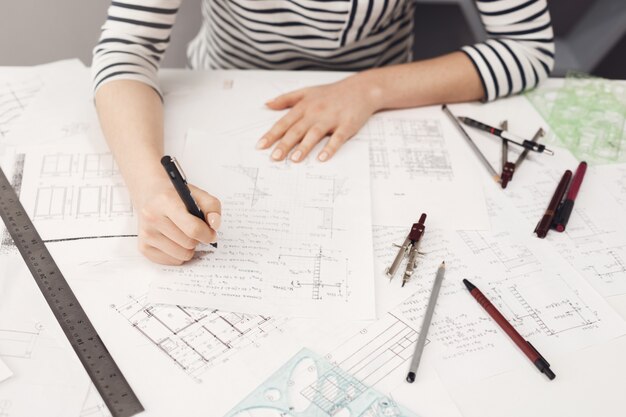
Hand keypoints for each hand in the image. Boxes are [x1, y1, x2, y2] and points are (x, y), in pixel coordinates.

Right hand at [136, 179, 220, 264]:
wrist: (150, 195)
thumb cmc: (175, 196)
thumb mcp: (198, 194)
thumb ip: (212, 207)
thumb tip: (214, 225)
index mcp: (166, 202)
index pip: (193, 229)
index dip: (208, 234)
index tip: (211, 233)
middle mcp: (152, 218)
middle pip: (189, 243)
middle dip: (197, 238)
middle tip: (194, 229)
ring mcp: (146, 234)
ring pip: (182, 255)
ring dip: (189, 247)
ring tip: (183, 234)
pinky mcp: (144, 247)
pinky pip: (173, 261)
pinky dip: (178, 254)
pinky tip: (174, 240)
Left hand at [257, 73, 381, 161]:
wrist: (361, 89)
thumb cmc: (332, 93)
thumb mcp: (307, 91)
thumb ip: (286, 99)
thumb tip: (267, 104)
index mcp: (304, 106)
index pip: (284, 122)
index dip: (272, 134)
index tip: (261, 146)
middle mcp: (315, 112)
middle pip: (296, 130)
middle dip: (284, 144)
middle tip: (274, 157)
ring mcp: (331, 119)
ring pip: (315, 134)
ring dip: (304, 147)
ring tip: (294, 159)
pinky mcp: (346, 125)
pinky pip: (337, 138)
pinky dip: (330, 148)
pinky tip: (322, 158)